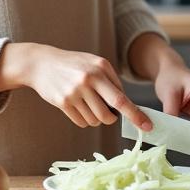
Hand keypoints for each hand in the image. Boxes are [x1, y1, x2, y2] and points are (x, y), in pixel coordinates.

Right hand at [0, 42, 150, 130]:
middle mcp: (88, 80)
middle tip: (109, 114)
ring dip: (96, 118)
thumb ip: (111, 80)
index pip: (121, 98)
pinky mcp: (62, 103)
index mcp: (100, 69)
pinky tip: (78, 106)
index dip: (135, 115)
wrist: (41, 63)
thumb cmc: (74, 64)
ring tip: (88, 104)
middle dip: (112, 119)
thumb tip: (126, 104)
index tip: (147, 126)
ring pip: (95, 120)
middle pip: (108, 114)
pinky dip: (84, 119)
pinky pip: (81, 122)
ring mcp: (74, 92)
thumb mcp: (95, 63)